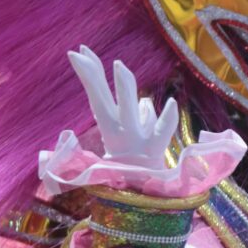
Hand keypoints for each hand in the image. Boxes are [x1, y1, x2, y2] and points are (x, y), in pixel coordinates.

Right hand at [40, 48, 245, 197]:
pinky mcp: (155, 150)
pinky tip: (170, 104)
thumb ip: (138, 115)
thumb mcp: (132, 138)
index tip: (77, 52)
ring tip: (119, 67)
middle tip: (83, 51)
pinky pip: (161, 131)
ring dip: (124, 88)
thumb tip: (146, 101)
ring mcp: (136, 139)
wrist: (140, 196)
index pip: (95, 95)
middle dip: (94, 74)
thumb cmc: (133, 165)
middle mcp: (119, 131)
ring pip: (130, 108)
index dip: (88, 72)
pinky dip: (166, 118)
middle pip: (103, 98)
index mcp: (109, 128)